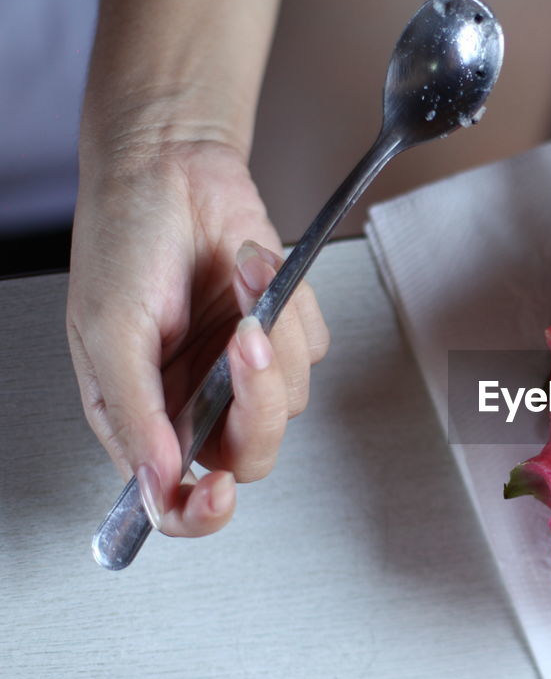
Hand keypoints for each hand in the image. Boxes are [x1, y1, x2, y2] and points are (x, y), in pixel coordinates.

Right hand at [68, 137, 329, 535]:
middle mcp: (196, 400)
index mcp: (143, 414)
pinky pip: (314, 346)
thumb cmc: (123, 240)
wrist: (172, 166)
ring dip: (273, 329)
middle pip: (251, 453)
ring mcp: (242, 370)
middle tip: (245, 337)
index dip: (201, 512)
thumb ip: (134, 414)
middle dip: (257, 399)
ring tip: (237, 271)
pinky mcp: (285, 332)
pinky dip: (292, 301)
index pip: (175, 499)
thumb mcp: (109, 330)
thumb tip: (157, 480)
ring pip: (291, 398)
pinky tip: (252, 263)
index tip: (218, 490)